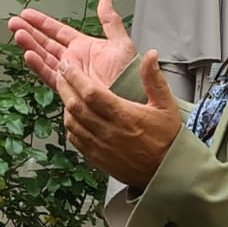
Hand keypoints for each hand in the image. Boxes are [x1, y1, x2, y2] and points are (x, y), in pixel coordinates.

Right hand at [8, 0, 135, 89]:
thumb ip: (109, 20)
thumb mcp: (120, 41)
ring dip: (30, 45)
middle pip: (45, 42)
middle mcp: (73, 59)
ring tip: (18, 35)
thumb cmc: (129, 73)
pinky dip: (38, 65)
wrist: (130, 97)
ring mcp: (68, 73)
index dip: (42, 22)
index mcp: (84, 46)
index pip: (57, 31)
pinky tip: (28, 55)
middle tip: (14, 23)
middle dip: (29, 32)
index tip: (27, 14)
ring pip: (44, 57)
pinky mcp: (67, 87)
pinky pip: (49, 74)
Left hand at [60, 51, 181, 187]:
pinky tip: (71, 114)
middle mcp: (110, 132)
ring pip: (72, 122)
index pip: (92, 93)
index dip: (76, 77)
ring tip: (64, 89)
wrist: (166, 170)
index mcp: (126, 116)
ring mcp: (100, 146)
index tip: (68, 65)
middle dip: (64, 85)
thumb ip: (154, 79)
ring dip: (64, 104)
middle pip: (76, 105)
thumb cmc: (167, 138)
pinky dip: (69, 124)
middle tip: (60, 71)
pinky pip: (74, 139)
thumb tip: (151, 56)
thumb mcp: (166, 105)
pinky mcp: (96, 157)